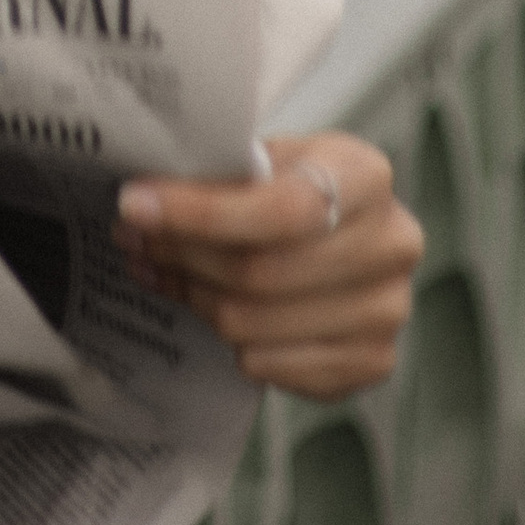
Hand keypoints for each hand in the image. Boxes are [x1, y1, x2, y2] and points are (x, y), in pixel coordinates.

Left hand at [114, 131, 423, 400]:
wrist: (339, 230)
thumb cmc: (291, 186)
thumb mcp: (266, 158)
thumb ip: (220, 175)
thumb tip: (141, 204)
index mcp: (365, 175)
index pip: (281, 208)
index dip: (200, 213)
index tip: (134, 205)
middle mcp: (392, 243)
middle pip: (261, 272)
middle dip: (182, 256)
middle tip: (132, 240)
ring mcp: (389, 310)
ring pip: (257, 323)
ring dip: (195, 298)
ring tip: (161, 271)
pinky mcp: (374, 361)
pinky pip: (274, 366)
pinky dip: (231, 343)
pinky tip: (207, 309)